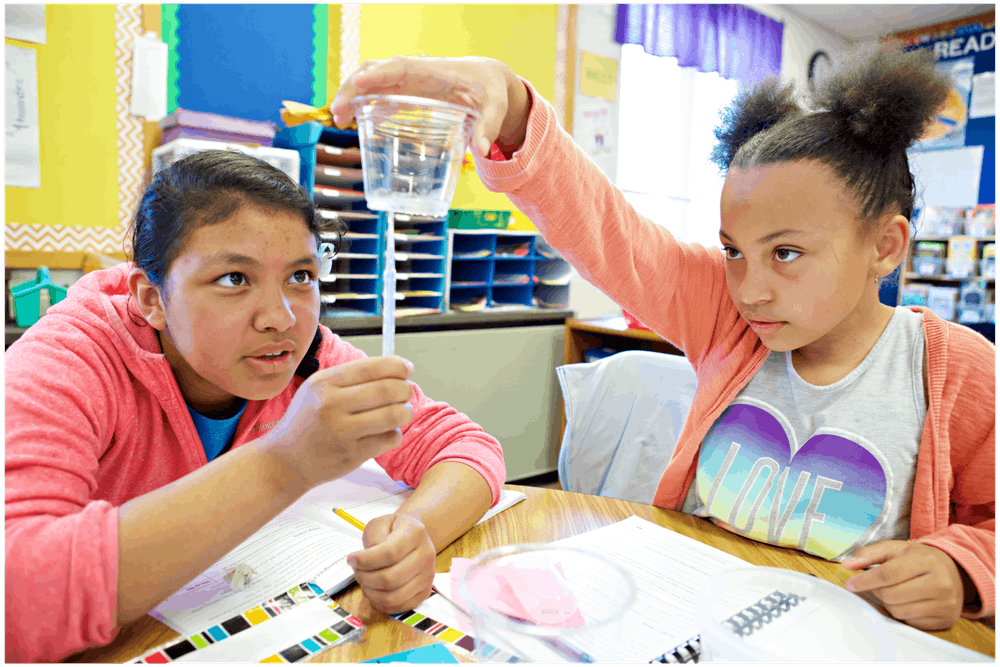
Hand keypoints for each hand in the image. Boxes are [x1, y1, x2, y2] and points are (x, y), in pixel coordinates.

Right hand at [262, 356, 414, 490]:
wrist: (285, 461)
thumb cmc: (307, 421)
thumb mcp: (316, 390)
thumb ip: (349, 378)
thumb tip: (394, 369)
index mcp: (324, 383)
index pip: (371, 367)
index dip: (397, 366)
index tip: (407, 369)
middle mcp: (332, 405)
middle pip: (387, 390)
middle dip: (405, 389)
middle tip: (406, 392)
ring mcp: (342, 431)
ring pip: (393, 415)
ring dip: (406, 411)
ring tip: (403, 411)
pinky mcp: (352, 454)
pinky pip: (389, 439)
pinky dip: (395, 434)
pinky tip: (387, 432)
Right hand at [330, 55, 530, 156]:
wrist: (489, 79)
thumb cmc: (492, 89)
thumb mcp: (496, 106)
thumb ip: (489, 126)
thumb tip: (481, 151)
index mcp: (434, 70)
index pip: (399, 66)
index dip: (378, 74)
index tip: (358, 83)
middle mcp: (416, 72)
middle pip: (376, 72)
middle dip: (353, 88)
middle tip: (338, 113)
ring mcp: (409, 81)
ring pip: (372, 81)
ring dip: (353, 96)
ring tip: (339, 119)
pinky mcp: (409, 91)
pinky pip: (381, 93)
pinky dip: (366, 104)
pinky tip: (355, 122)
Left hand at [347, 513, 436, 614]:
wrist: (412, 537)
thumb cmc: (393, 530)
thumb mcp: (381, 523)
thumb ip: (374, 536)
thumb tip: (369, 559)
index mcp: (416, 533)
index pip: (390, 553)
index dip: (366, 560)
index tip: (351, 559)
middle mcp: (426, 555)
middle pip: (391, 578)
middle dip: (366, 578)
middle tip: (356, 571)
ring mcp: (428, 576)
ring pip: (394, 596)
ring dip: (371, 593)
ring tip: (364, 581)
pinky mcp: (424, 592)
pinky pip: (400, 607)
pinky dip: (381, 604)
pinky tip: (373, 592)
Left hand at [843, 540, 968, 629]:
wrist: (954, 571)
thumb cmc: (920, 558)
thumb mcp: (895, 548)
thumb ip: (869, 554)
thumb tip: (848, 564)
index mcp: (926, 560)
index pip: (887, 574)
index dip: (865, 580)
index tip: (851, 584)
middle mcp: (940, 583)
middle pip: (891, 595)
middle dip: (877, 590)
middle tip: (878, 584)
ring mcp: (945, 603)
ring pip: (898, 611)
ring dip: (888, 603)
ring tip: (895, 591)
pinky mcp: (945, 620)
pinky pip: (910, 622)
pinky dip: (902, 613)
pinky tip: (907, 601)